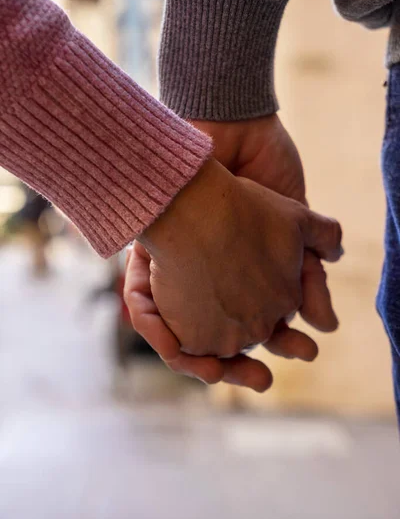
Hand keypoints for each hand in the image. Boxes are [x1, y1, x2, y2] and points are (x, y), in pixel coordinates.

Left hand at [124, 158, 341, 387]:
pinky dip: (159, 329)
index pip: (255, 324)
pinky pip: (144, 308)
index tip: (298, 354)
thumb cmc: (266, 178)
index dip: (277, 344)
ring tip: (217, 372)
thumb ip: (312, 266)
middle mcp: (207, 277)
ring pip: (177, 330)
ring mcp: (174, 273)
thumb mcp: (298, 226)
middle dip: (237, 364)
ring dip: (196, 357)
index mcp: (243, 274)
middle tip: (261, 380)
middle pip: (214, 335)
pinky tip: (178, 344)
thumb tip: (325, 321)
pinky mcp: (147, 261)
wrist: (229, 137)